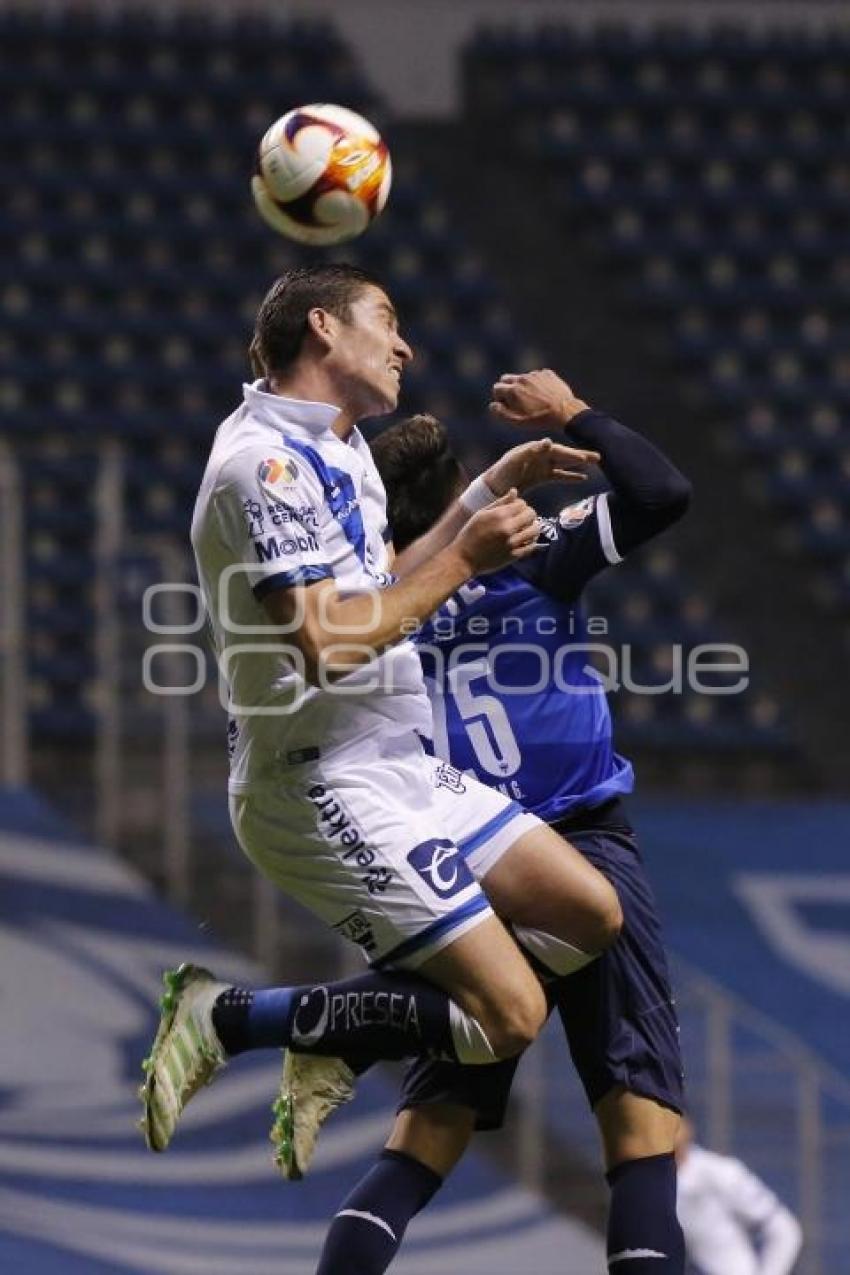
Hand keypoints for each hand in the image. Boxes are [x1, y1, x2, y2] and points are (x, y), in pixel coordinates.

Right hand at [454, 489, 539, 574]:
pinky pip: (532, 546)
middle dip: (528, 514)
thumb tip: (515, 491)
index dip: (519, 504)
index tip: (514, 509)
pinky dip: (531, 541)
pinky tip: (524, 540)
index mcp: (499, 515)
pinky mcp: (514, 555)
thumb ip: (500, 502)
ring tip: (524, 529)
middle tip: (521, 518)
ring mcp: (512, 543)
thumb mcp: (481, 514)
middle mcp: (507, 528)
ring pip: (535, 530)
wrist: (464, 558)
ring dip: (532, 527)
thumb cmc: (470, 534)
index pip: (522, 503)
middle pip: (531, 514)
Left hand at [484, 437, 598, 496]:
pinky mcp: (542, 477)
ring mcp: (542, 466)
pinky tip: (583, 477)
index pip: (557, 451)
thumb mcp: (515, 460)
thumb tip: (548, 441)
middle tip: (599, 457)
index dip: (570, 454)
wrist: (494, 486)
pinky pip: (559, 476)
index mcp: (535, 449)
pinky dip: (571, 476)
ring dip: (579, 464)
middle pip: (564, 455)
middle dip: (581, 455)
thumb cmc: (503, 471)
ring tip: (596, 463)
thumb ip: (530, 451)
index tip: (583, 458)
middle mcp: (541, 456)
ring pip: (565, 464)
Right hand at [490, 369, 589, 428]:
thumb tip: (493, 405)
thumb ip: (501, 413)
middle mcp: (522, 378)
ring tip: (532, 399)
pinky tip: (543, 394)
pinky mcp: (547, 374)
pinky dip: (537, 383)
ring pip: (522, 377)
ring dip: (523, 386)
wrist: (565, 412)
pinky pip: (537, 376)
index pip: (497, 388)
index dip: (499, 398)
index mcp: (513, 390)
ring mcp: (535, 374)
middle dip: (507, 388)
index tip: (505, 405)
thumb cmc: (539, 420)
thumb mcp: (517, 422)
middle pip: (506, 378)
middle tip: (515, 400)